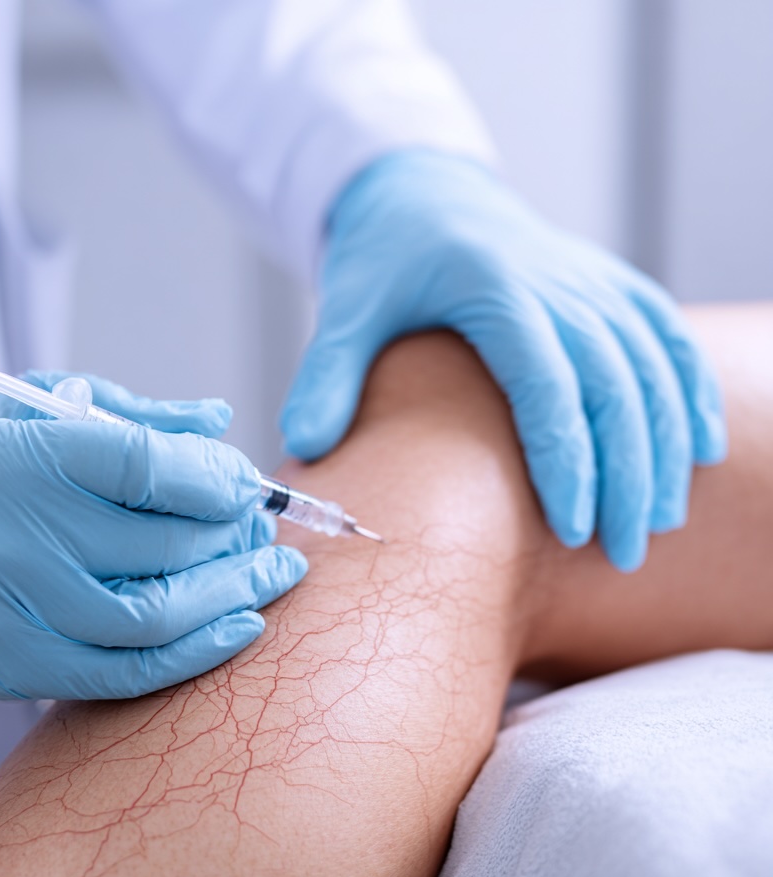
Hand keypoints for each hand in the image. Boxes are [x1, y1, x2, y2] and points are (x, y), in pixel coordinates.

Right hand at [0, 389, 305, 698]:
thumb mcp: (26, 414)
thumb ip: (129, 416)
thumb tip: (220, 424)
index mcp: (17, 457)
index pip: (142, 465)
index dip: (215, 477)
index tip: (248, 484)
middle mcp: (13, 535)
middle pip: (162, 545)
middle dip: (235, 539)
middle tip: (268, 531)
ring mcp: (10, 610)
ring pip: (152, 618)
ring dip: (232, 598)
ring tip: (273, 578)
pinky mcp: (10, 667)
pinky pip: (121, 674)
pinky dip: (192, 655)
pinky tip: (239, 628)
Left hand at [280, 150, 726, 570]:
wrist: (425, 196)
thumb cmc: (385, 263)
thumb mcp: (346, 311)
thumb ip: (326, 376)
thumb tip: (305, 450)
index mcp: (495, 289)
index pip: (546, 384)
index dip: (566, 460)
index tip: (573, 529)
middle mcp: (559, 283)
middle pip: (613, 387)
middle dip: (626, 475)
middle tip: (623, 553)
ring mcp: (593, 282)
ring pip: (652, 369)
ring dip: (664, 449)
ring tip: (658, 522)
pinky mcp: (611, 286)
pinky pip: (666, 340)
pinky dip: (690, 394)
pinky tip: (697, 451)